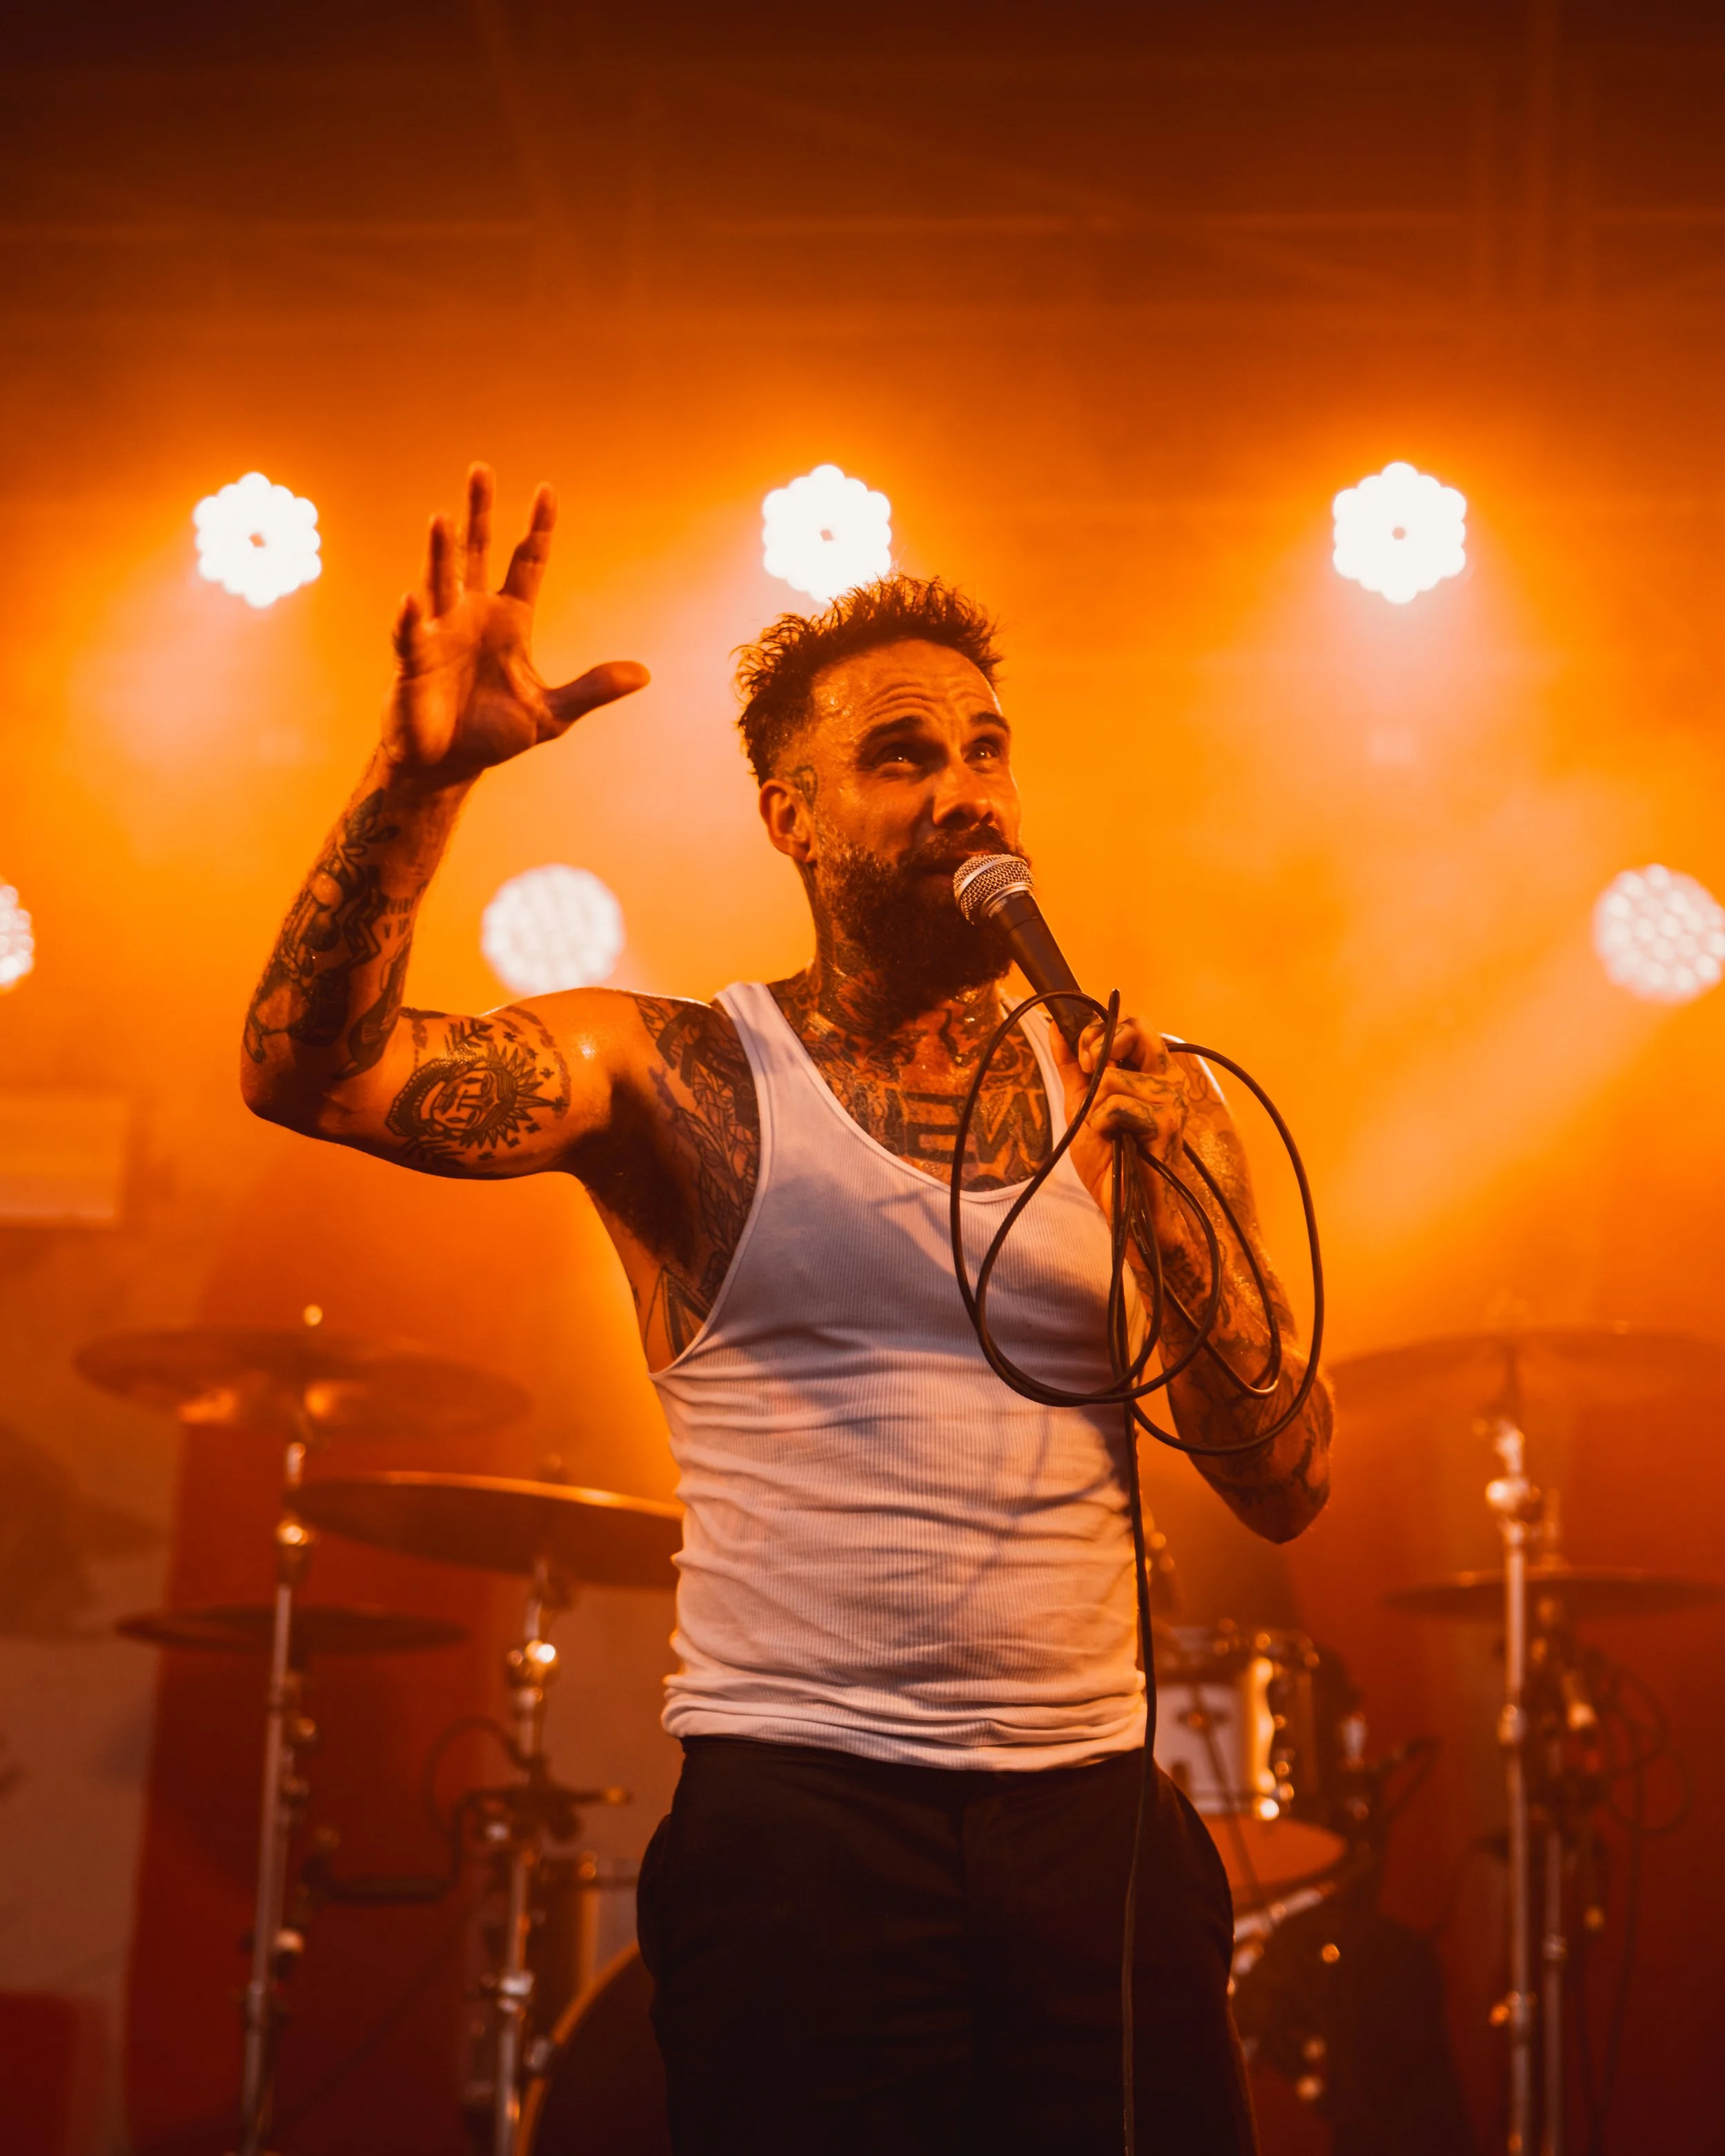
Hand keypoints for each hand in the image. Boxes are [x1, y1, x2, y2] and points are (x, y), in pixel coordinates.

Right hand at [382, 463, 648, 785]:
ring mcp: (439, 633)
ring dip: (441, 553)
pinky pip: (411, 636)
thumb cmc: (494, 733)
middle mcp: (472, 615)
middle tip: (481, 470)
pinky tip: (412, 599)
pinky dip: (411, 619)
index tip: (546, 491)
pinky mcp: (413, 663)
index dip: (537, 530)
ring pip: (440, 582)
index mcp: (509, 619)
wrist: (448, 764)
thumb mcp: (553, 713)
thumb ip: (594, 689)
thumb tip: (645, 674)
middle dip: (477, 514)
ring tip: (442, 519)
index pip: (526, 563)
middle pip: (476, 553)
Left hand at [1047, 1013, 1196, 1229]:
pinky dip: (1102, 1124)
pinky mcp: (1167, 1123)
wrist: (1124, 1203)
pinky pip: (1116, 1106)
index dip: (1100, 1033)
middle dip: (1100, 1046)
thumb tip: (1056, 1027)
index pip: (1134, 1025)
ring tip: (1106, 1130)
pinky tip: (1114, 1141)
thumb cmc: (1110, 1157)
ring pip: (1113, 1078)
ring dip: (1095, 1108)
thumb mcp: (1082, 1103)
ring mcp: (1172, 1100)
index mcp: (1154, 1071)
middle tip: (1089, 1076)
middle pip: (1138, 1029)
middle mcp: (1169, 1079)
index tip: (1083, 1060)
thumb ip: (1073, 1065)